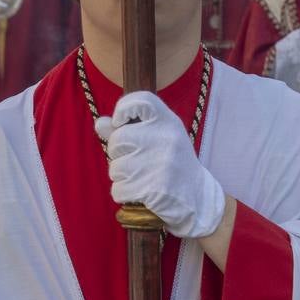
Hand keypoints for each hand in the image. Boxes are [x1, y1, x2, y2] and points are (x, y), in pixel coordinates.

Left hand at [94, 92, 225, 238]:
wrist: (199, 200)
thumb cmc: (174, 165)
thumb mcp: (159, 140)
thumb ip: (129, 129)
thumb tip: (100, 123)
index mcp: (169, 122)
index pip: (141, 100)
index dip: (123, 108)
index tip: (119, 122)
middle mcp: (164, 139)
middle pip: (117, 140)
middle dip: (118, 154)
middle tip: (136, 161)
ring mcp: (158, 164)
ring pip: (115, 168)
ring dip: (122, 177)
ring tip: (142, 178)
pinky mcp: (152, 189)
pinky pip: (118, 190)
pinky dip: (124, 194)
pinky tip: (141, 193)